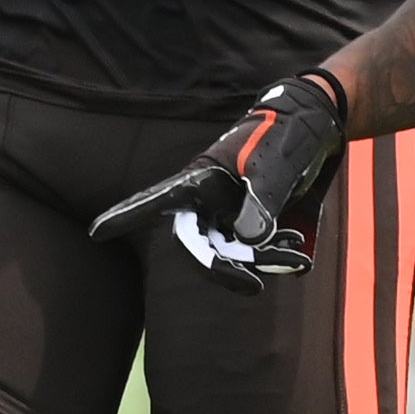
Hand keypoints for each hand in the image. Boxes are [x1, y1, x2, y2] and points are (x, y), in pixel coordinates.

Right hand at [90, 70, 346, 293]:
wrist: (318, 126)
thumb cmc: (288, 134)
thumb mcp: (275, 165)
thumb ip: (260, 200)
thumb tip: (249, 241)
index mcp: (200, 178)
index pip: (155, 200)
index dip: (124, 216)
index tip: (96, 231)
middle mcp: (208, 198)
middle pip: (197, 245)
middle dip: (222, 270)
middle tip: (253, 287)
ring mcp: (229, 210)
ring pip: (231, 252)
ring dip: (262, 263)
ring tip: (296, 259)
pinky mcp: (252, 219)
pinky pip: (253, 250)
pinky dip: (275, 256)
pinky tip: (299, 257)